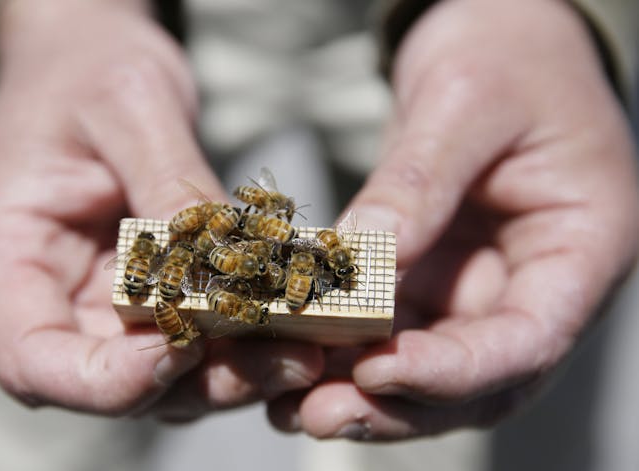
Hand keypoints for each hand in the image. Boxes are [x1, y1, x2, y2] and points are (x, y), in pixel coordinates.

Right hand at [0, 0, 321, 414]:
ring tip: (307, 347)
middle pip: (113, 381)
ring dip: (233, 371)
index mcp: (9, 254)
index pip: (34, 360)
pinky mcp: (150, 295)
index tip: (182, 347)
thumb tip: (224, 262)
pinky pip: (194, 338)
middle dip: (199, 380)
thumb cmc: (85, 70)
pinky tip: (295, 319)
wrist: (87, 59)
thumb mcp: (127, 107)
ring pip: (164, 375)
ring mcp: (103, 302)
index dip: (106, 379)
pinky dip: (242, 340)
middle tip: (287, 357)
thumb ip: (168, 183)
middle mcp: (55, 296)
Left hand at [268, 0, 637, 439]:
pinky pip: (394, 333)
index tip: (379, 371)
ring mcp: (482, 288)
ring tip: (292, 406)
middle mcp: (535, 284)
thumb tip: (361, 260)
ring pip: (429, 369)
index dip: (455, 370)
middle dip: (398, 405)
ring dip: (363, 395)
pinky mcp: (435, 280)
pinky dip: (348, 354)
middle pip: (477, 379)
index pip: (529, 338)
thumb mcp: (465, 103)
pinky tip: (297, 361)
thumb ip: (419, 182)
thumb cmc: (506, 56)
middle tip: (317, 415)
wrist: (499, 40)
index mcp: (582, 246)